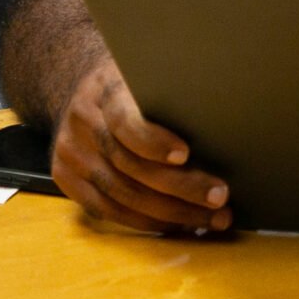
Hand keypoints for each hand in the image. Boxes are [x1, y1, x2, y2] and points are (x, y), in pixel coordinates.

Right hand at [51, 58, 230, 234]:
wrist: (82, 90)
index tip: (186, 154)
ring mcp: (70, 154)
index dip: (153, 141)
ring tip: (211, 218)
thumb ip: (175, 91)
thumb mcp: (150, 72)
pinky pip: (107, 210)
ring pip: (120, 194)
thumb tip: (232, 113)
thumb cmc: (135, 83)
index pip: (124, 119)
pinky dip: (146, 221)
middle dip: (180, 186)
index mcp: (105, 89)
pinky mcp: (66, 179)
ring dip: (171, 213)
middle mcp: (82, 122)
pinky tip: (179, 225)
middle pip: (129, 164)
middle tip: (220, 197)